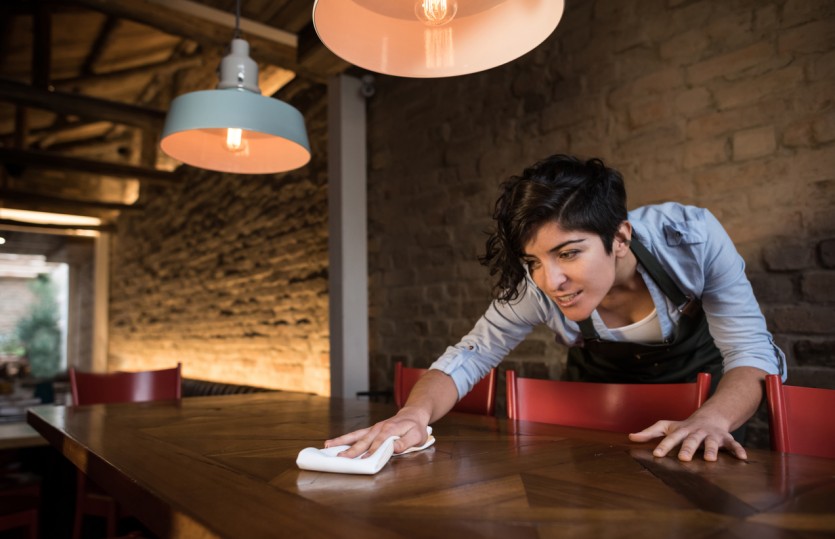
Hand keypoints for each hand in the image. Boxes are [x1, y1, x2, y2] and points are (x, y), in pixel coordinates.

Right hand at [324, 407, 430, 458]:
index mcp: (389, 429)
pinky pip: (356, 435)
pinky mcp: (370, 431)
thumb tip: (395, 448)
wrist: (412, 415)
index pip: (379, 442)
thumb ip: (407, 442)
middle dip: (352, 449)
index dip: (372, 451)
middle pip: (363, 440)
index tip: (364, 459)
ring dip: (342, 442)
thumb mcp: (417, 435)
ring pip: (355, 436)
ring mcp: (373, 429)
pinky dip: (344, 439)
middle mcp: (378, 428)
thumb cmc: (415, 427)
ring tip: (328, 446)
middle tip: (341, 457)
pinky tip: (334, 443)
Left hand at [628, 416, 746, 461]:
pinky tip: (743, 458)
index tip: (657, 455)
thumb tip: (630, 437)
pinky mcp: (726, 439)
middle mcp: (697, 432)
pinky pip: (733, 444)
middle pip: (691, 441)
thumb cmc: (684, 426)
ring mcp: (712, 435)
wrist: (710, 416)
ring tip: (710, 459)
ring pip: (712, 443)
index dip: (664, 446)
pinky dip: (738, 450)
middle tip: (683, 458)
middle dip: (687, 449)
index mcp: (682, 431)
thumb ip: (650, 433)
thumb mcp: (666, 426)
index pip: (671, 438)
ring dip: (711, 450)